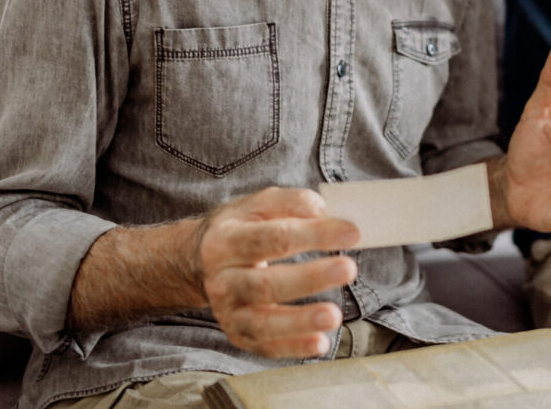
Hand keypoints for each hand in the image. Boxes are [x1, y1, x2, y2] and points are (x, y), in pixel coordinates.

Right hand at [195, 187, 359, 357]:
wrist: (198, 260)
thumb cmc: (241, 227)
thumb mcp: (259, 204)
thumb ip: (291, 203)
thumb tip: (322, 211)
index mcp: (226, 240)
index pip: (274, 237)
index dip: (314, 235)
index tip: (352, 233)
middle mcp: (222, 279)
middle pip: (267, 283)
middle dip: (311, 277)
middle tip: (349, 268)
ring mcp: (227, 311)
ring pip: (263, 323)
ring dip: (300, 321)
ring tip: (334, 316)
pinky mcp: (237, 334)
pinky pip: (265, 346)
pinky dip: (293, 347)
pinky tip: (320, 342)